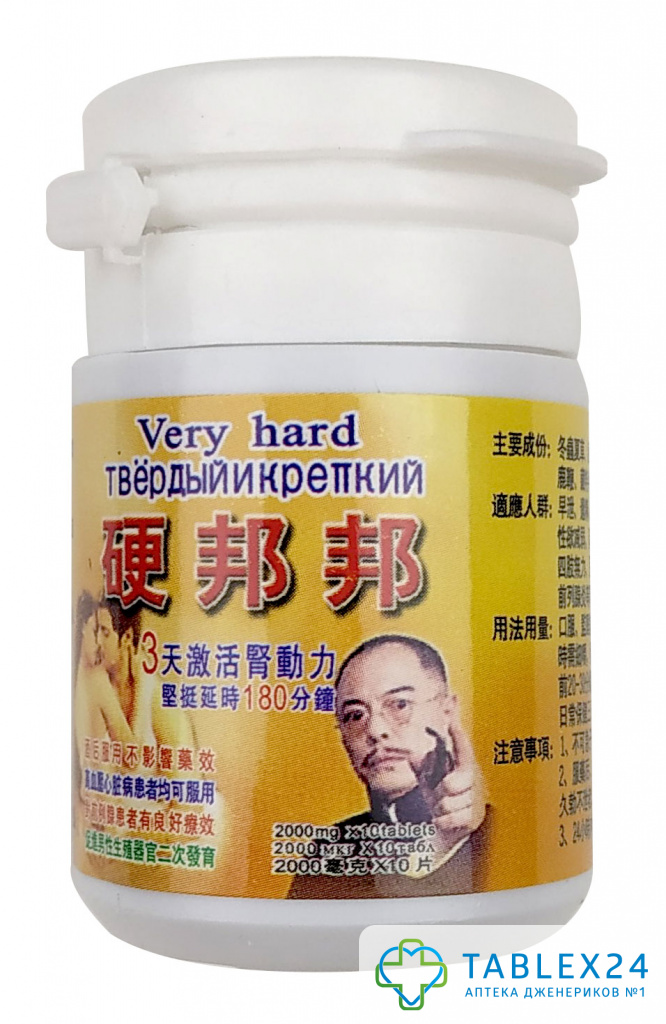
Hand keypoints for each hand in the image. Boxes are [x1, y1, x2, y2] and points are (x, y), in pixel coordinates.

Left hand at [413, 711, 485, 854]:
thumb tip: (413, 755)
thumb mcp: (428, 779)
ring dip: (438, 809)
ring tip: (440, 809)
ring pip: (449, 804)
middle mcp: (472, 781)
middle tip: (436, 796)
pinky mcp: (473, 818)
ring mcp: (475, 800)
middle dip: (439, 792)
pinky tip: (444, 820)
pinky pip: (450, 819)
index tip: (452, 723)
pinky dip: (442, 822)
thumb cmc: (438, 798)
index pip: (463, 750)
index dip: (458, 738)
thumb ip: (421, 765)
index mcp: (462, 766)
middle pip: (453, 784)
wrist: (446, 828)